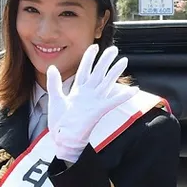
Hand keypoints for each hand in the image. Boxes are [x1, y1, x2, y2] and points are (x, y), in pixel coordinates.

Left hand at [47, 45, 137, 162]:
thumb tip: (52, 67)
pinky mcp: (99, 110)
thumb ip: (55, 84)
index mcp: (77, 90)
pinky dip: (124, 96)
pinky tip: (134, 90)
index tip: (94, 47)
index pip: (84, 70)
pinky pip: (114, 101)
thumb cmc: (60, 123)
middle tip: (114, 49)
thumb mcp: (55, 100)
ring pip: (107, 82)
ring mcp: (95, 101)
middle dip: (106, 61)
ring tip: (124, 61)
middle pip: (99, 73)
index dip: (89, 58)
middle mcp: (88, 93)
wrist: (64, 140)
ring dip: (115, 72)